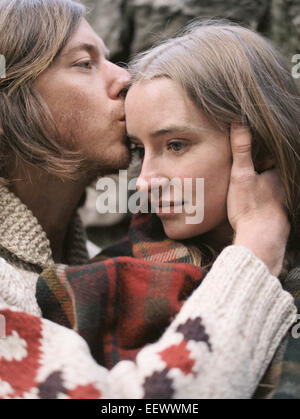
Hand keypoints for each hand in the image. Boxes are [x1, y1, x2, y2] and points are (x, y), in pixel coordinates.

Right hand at [227, 124, 289, 275]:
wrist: (261, 240)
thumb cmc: (251, 207)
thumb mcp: (241, 175)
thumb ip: (241, 149)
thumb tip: (239, 122)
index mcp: (278, 172)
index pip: (270, 155)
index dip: (259, 152)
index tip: (247, 150)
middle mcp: (285, 186)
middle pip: (272, 172)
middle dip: (260, 170)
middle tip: (244, 173)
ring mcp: (284, 202)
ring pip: (271, 188)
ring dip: (261, 187)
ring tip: (247, 189)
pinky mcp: (280, 216)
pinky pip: (270, 202)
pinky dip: (263, 201)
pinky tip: (253, 206)